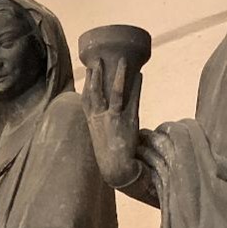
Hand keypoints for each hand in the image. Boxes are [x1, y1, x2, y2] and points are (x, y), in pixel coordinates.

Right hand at [81, 57, 142, 187]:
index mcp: (91, 121)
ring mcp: (113, 118)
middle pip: (97, 91)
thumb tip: (106, 112)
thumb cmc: (109, 155)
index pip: (87, 98)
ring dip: (119, 75)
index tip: (88, 69)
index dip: (87, 83)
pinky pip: (132, 100)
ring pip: (115, 92)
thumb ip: (101, 123)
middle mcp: (99, 117)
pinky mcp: (128, 121)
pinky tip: (140, 75)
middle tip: (99, 59)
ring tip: (122, 61)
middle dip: (97, 74)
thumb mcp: (100, 137)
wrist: (116, 168)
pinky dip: (136, 87)